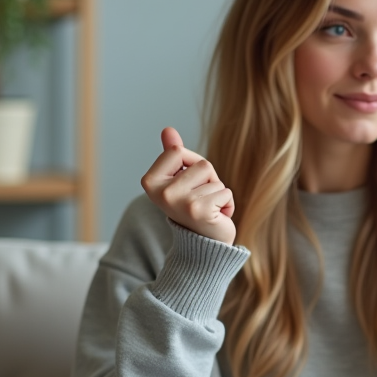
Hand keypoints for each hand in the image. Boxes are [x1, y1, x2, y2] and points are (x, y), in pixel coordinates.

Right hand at [140, 127, 235, 244]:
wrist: (203, 247)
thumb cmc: (192, 208)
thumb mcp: (180, 179)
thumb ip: (173, 155)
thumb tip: (167, 129)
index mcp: (150, 181)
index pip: (177, 151)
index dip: (191, 164)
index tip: (189, 185)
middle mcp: (161, 193)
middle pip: (201, 164)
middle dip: (209, 180)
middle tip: (201, 200)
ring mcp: (180, 202)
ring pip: (214, 178)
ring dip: (218, 193)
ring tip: (208, 209)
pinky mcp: (200, 212)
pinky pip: (225, 192)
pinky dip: (227, 205)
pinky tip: (216, 218)